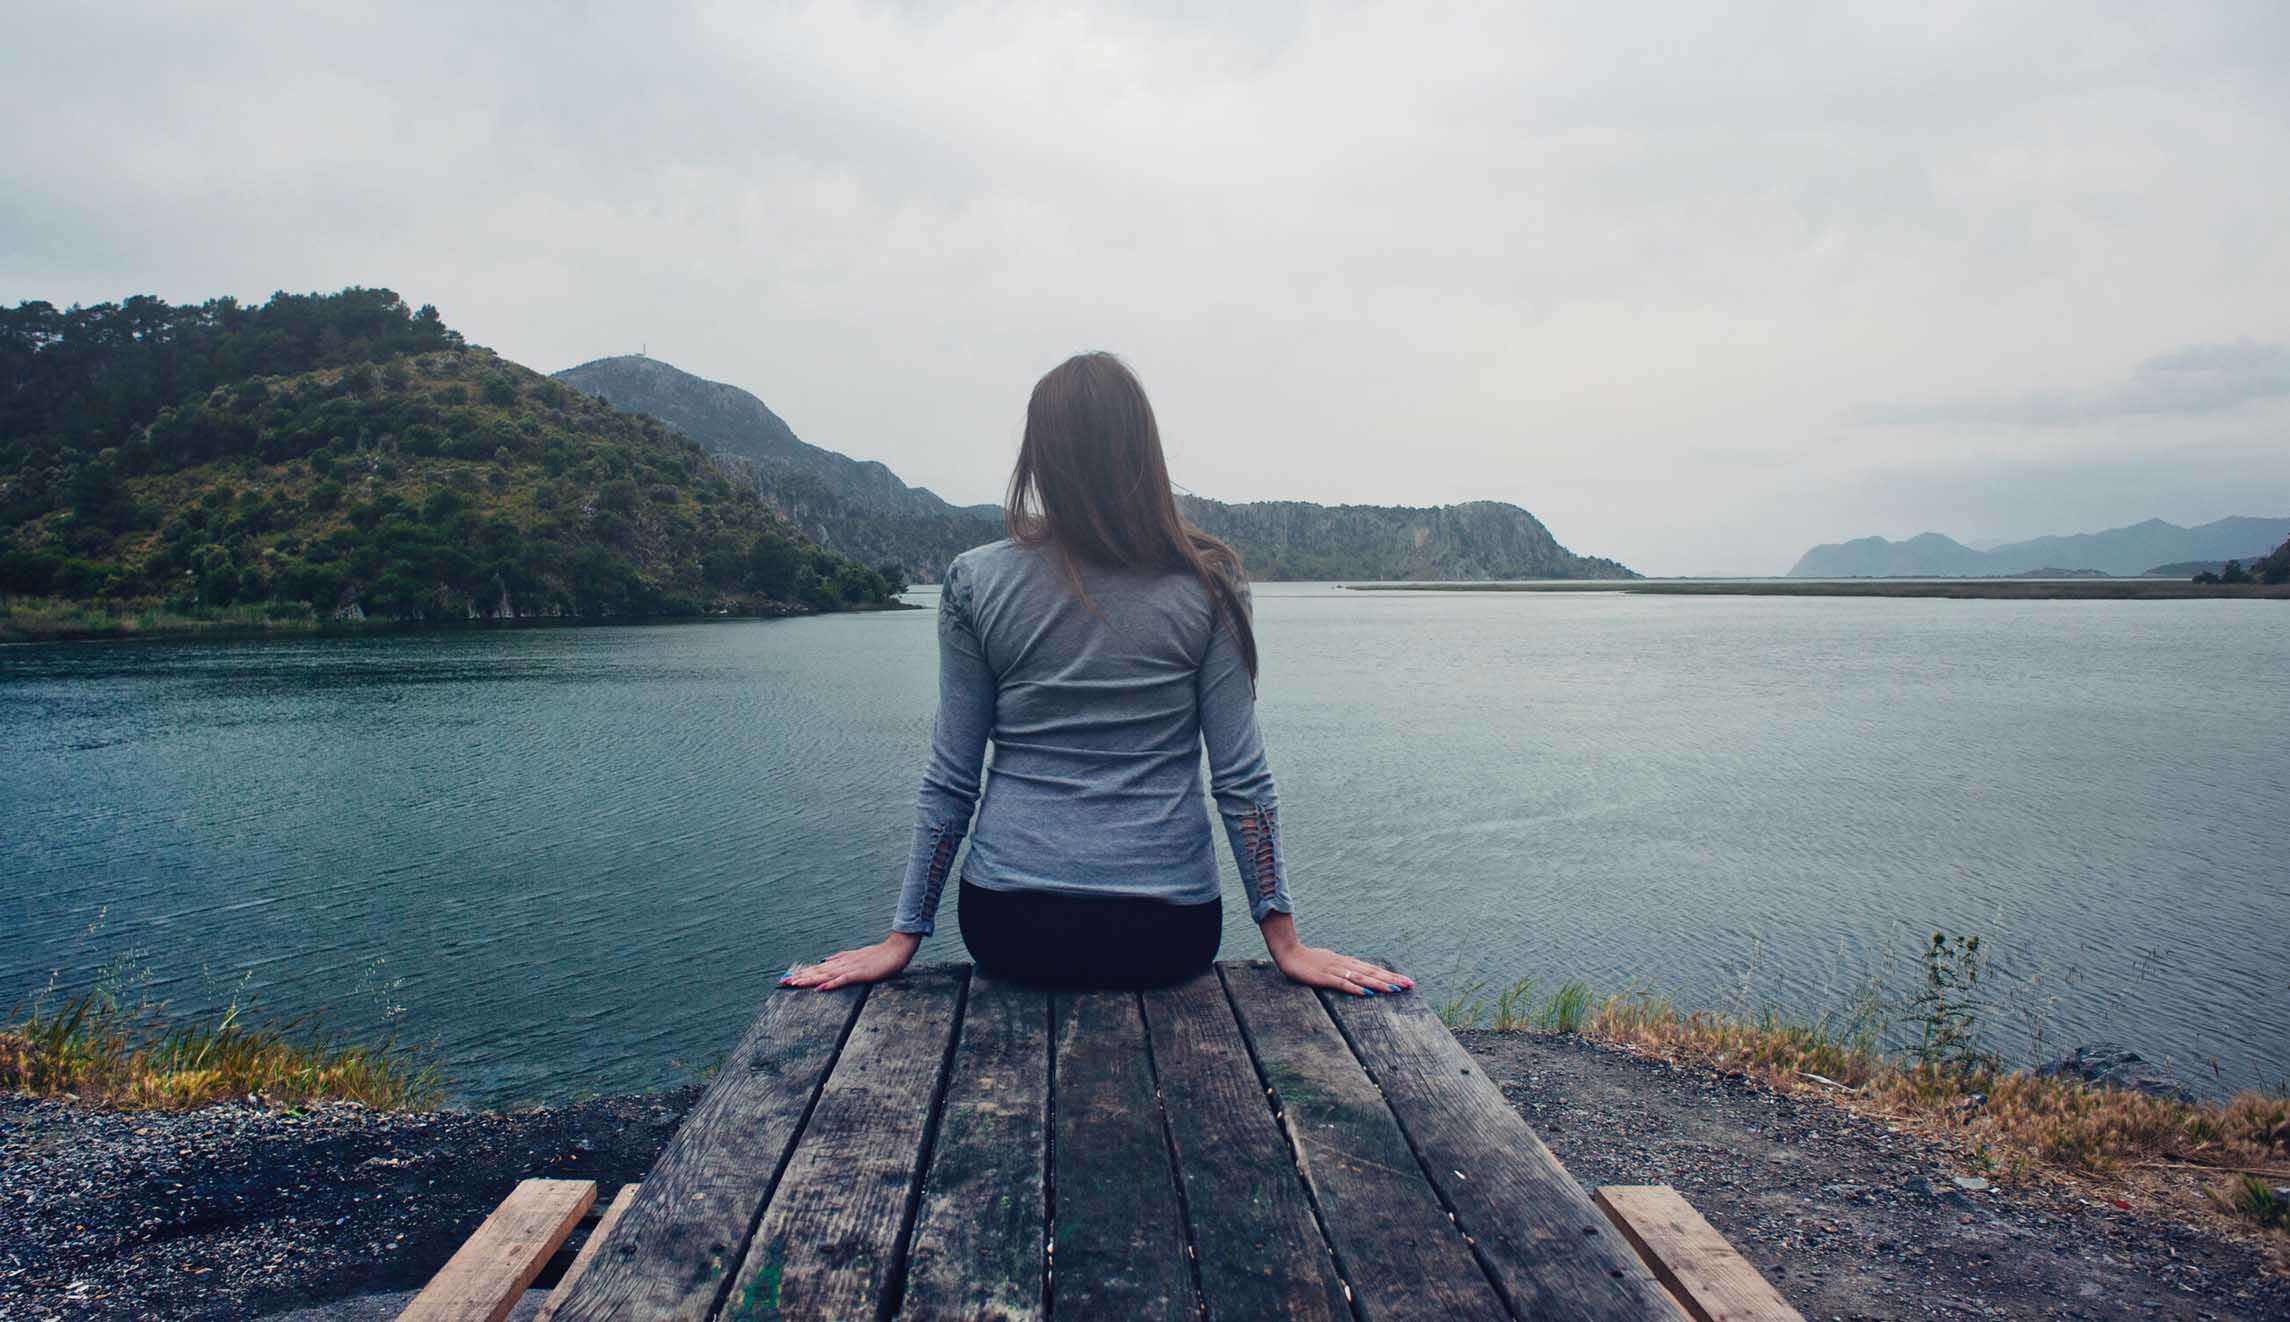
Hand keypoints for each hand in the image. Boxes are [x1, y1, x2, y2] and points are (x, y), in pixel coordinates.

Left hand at [779, 933, 919, 990]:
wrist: (897, 949)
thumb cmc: (879, 955)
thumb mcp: (857, 956)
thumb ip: (841, 957)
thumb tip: (825, 960)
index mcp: (841, 961)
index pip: (817, 968)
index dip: (801, 973)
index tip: (787, 978)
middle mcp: (842, 963)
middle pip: (817, 971)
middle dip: (799, 977)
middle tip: (782, 982)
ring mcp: (851, 968)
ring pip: (825, 975)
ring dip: (809, 980)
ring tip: (795, 984)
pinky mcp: (860, 973)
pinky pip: (843, 980)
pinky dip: (831, 984)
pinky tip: (820, 988)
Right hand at [1259, 913, 1411, 996]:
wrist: (1288, 952)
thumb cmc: (1308, 960)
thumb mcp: (1330, 964)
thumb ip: (1344, 969)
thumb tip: (1358, 976)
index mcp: (1347, 962)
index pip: (1373, 969)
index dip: (1390, 975)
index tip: (1406, 981)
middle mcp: (1345, 964)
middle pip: (1372, 972)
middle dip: (1392, 979)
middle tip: (1409, 985)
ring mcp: (1335, 970)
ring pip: (1362, 977)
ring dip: (1379, 983)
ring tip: (1395, 989)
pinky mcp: (1324, 977)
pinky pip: (1342, 983)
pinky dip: (1355, 988)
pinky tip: (1367, 993)